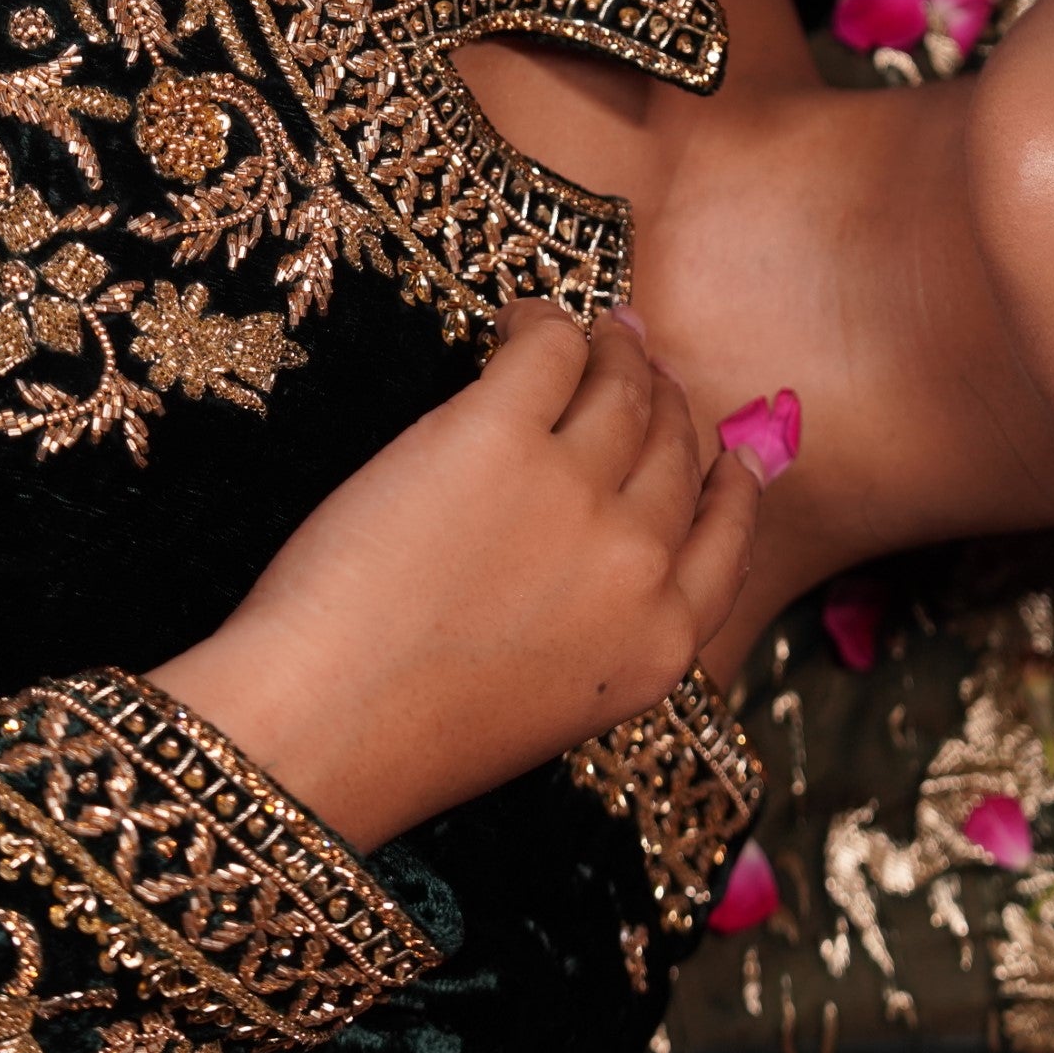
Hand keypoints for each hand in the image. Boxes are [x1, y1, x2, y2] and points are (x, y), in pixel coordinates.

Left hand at [151, 300, 761, 848]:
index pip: (725, 537)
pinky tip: (518, 321)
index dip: (728, 480)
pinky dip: (541, 325)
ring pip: (622, 389)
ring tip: (589, 332)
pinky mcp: (498, 434)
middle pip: (675, 451)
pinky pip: (549, 351)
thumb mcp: (550, 702)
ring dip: (611, 350)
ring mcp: (577, 492)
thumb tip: (596, 549)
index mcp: (661, 644)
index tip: (725, 447)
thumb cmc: (407, 731)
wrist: (325, 727)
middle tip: (637, 365)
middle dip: (662, 403)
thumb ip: (597, 630)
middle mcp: (638, 563)